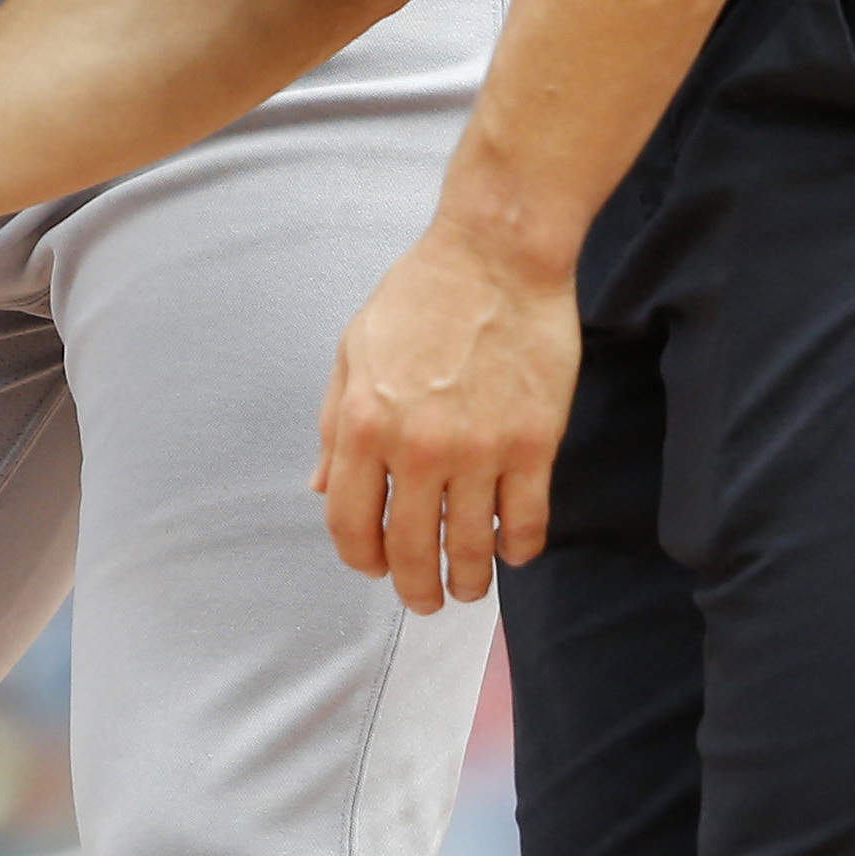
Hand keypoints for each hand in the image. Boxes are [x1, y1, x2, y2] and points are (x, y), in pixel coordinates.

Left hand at [314, 221, 579, 610]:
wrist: (497, 256)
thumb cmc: (420, 295)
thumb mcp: (353, 351)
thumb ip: (333, 425)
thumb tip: (320, 486)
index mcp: (362, 423)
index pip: (348, 523)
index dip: (360, 558)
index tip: (374, 567)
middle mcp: (416, 447)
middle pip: (409, 549)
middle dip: (415, 588)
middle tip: (426, 599)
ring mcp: (479, 450)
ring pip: (471, 547)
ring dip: (469, 580)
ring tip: (469, 588)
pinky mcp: (534, 444)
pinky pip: (526, 521)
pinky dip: (519, 548)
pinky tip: (513, 551)